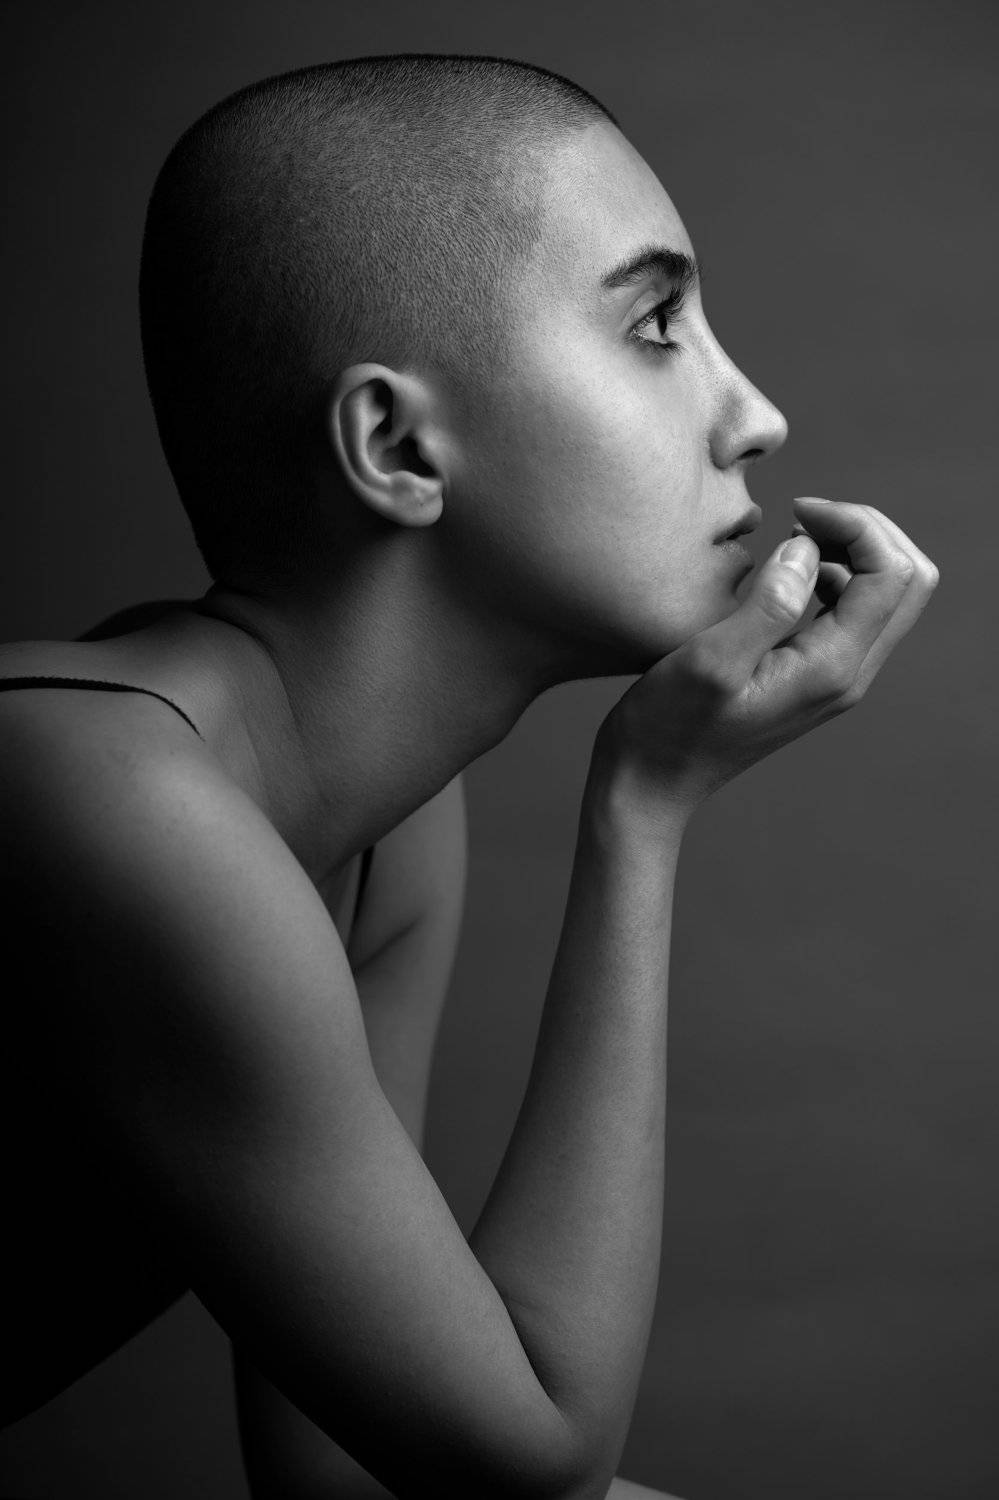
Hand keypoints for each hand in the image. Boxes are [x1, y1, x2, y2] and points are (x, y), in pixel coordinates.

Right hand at [597, 497, 938, 818]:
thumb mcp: (709, 660)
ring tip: (793, 537)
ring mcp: (836, 677)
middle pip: (908, 580)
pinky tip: (788, 572)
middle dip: (867, 532)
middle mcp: (848, 674)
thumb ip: (767, 603)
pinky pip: (855, 612)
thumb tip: (807, 549)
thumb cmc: (669, 725)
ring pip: (887, 594)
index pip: (892, 574)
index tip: (793, 513)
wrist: (654, 780)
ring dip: (854, 551)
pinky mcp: (817, 674)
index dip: (855, 526)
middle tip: (802, 517)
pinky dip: (836, 575)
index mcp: (831, 668)